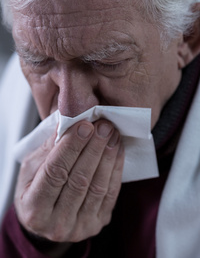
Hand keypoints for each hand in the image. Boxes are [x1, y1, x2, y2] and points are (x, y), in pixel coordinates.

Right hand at [14, 119, 123, 242]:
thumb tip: (68, 124)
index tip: (84, 125)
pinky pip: (111, 193)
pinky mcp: (99, 223)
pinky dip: (116, 168)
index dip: (71, 147)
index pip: (54, 172)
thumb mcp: (31, 168)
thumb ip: (48, 149)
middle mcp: (57, 223)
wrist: (46, 219)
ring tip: (112, 133)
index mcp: (33, 208)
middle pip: (79, 180)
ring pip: (98, 186)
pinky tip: (117, 149)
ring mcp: (81, 227)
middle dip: (93, 149)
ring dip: (108, 156)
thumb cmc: (34, 190)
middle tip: (103, 126)